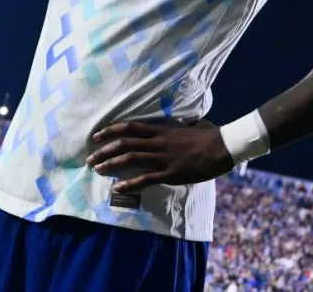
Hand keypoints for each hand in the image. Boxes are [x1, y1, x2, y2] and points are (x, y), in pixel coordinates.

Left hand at [86, 120, 234, 192]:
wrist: (222, 147)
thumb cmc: (207, 135)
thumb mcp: (185, 126)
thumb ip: (172, 127)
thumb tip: (168, 124)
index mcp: (161, 130)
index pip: (130, 127)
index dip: (111, 130)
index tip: (96, 135)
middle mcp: (158, 142)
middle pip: (125, 143)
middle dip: (105, 150)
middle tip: (90, 158)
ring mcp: (163, 158)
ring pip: (131, 159)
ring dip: (111, 164)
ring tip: (97, 169)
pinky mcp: (171, 173)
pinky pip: (146, 179)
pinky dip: (130, 183)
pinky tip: (118, 187)